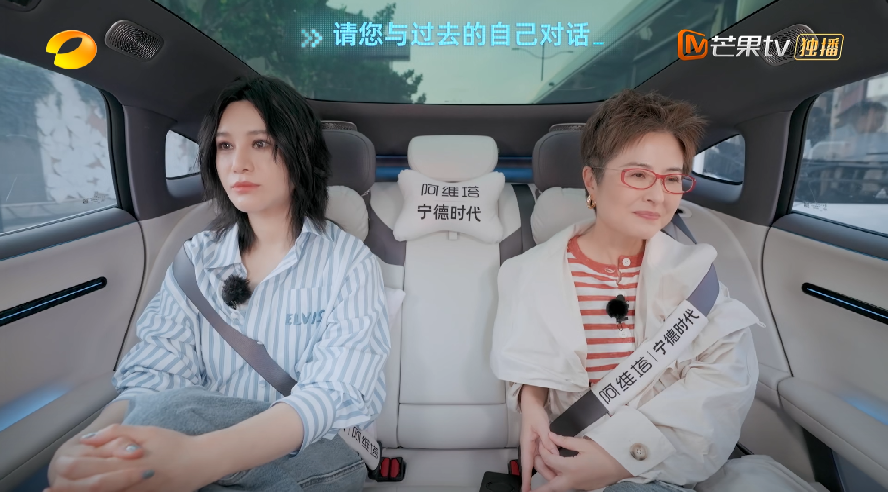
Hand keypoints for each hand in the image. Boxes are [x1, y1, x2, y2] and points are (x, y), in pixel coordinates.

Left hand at [47, 424, 217, 491]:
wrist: (201, 461)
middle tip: (51, 491)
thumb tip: (88, 439)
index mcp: (128, 460)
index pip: (92, 467)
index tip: (54, 474)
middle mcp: (129, 478)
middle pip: (94, 487)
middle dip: (70, 490)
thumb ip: (117, 433)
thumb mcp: (147, 431)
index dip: (71, 472)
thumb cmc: (174, 443)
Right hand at [519, 401, 557, 491]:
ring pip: (542, 461)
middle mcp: (530, 448)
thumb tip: (553, 454)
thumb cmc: (534, 414)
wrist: (532, 405)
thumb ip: (547, 440)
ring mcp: (535, 446)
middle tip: (557, 479)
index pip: (527, 465)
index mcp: (527, 444)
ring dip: (550, 466)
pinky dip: (551, 459)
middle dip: (546, 473)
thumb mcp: (542, 426)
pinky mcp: (540, 444)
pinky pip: (545, 455)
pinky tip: (558, 461)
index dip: (526, 478)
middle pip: (537, 465)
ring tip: (560, 472)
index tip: (526, 490)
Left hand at [532, 433, 630, 491]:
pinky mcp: (583, 487)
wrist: (622, 465)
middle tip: (530, 473)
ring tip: (542, 467)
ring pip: (557, 486)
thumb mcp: (583, 444)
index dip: (542, 450)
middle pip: (548, 487)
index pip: (548, 460)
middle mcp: (571, 481)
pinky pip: (566, 485)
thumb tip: (550, 436)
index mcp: (570, 468)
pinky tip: (557, 470)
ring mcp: (577, 486)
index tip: (542, 442)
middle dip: (537, 486)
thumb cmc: (604, 453)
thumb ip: (564, 441)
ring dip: (547, 479)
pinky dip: (558, 479)